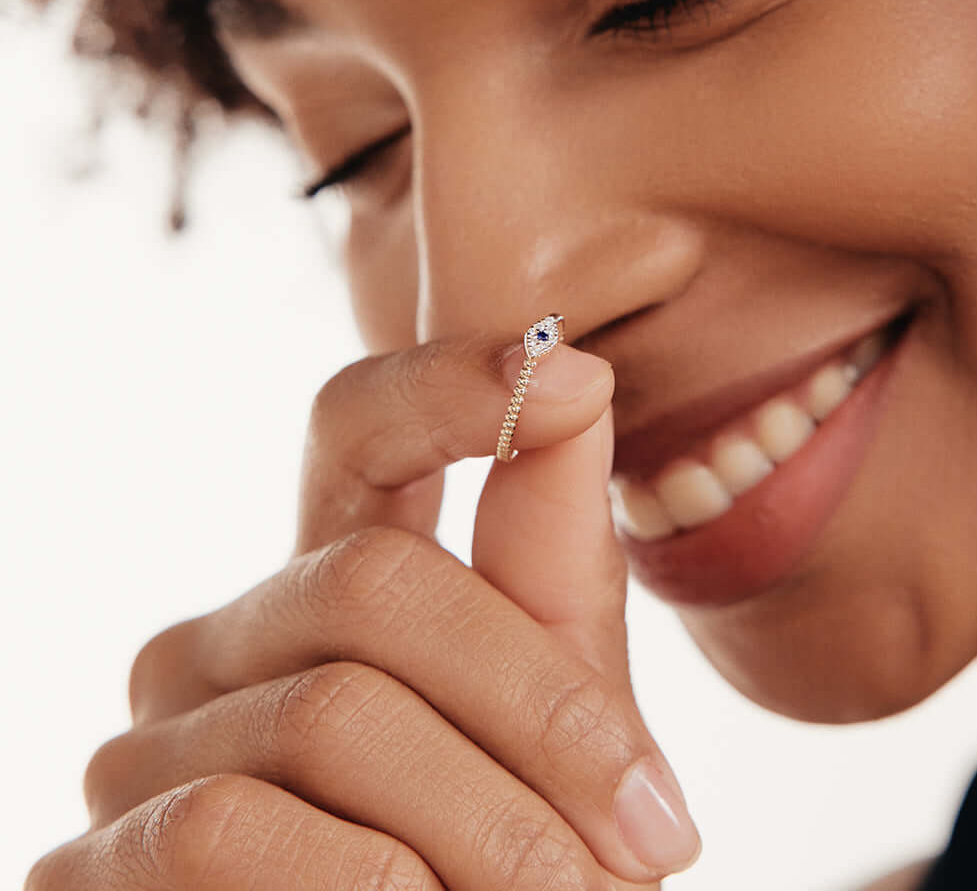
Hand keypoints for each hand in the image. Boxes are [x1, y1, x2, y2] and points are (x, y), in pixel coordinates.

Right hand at [26, 333, 700, 889]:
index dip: (448, 384)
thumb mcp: (548, 713)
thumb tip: (575, 367)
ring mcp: (147, 745)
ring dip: (489, 830)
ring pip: (332, 714)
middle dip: (541, 709)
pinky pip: (235, 832)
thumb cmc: (493, 871)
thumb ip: (551, 560)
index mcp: (328, 590)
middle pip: (377, 582)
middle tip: (649, 836)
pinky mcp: (97, 862)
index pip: (356, 428)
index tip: (567, 375)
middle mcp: (223, 640)